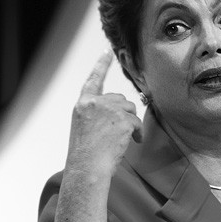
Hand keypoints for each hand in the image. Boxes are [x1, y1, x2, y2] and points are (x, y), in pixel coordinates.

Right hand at [67, 50, 141, 178]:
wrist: (87, 168)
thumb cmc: (86, 155)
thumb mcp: (84, 128)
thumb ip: (97, 114)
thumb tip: (121, 110)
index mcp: (82, 104)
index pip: (93, 80)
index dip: (101, 65)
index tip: (107, 53)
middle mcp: (95, 102)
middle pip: (118, 99)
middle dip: (124, 113)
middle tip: (120, 132)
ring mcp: (109, 110)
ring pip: (130, 109)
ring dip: (131, 123)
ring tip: (125, 139)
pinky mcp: (123, 120)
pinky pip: (137, 122)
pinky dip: (138, 133)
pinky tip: (134, 142)